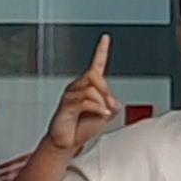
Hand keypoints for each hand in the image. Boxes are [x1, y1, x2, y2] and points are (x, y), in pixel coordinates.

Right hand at [45, 35, 116, 159]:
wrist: (67, 142)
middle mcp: (78, 87)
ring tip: (103, 114)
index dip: (101, 50)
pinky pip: (86, 101)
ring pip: (91, 89)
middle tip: (110, 105)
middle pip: (94, 75)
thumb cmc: (82, 128)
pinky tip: (101, 116)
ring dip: (102, 103)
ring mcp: (70, 96)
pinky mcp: (66, 106)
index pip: (96, 64)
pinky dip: (98, 109)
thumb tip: (113, 101)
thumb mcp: (106, 115)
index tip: (105, 38)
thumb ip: (113, 104)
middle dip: (106, 90)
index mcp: (88, 86)